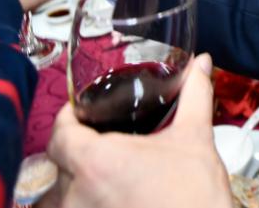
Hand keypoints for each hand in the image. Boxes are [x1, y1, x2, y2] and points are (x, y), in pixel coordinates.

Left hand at [44, 53, 231, 207]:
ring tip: (105, 177)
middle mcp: (78, 195)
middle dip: (76, 154)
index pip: (59, 135)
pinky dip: (86, 203)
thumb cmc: (195, 196)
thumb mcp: (194, 138)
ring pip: (61, 197)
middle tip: (101, 146)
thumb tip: (200, 64)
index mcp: (96, 162)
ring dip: (75, 185)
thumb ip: (193, 95)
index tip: (79, 115)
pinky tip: (108, 199)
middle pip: (59, 166)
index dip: (67, 121)